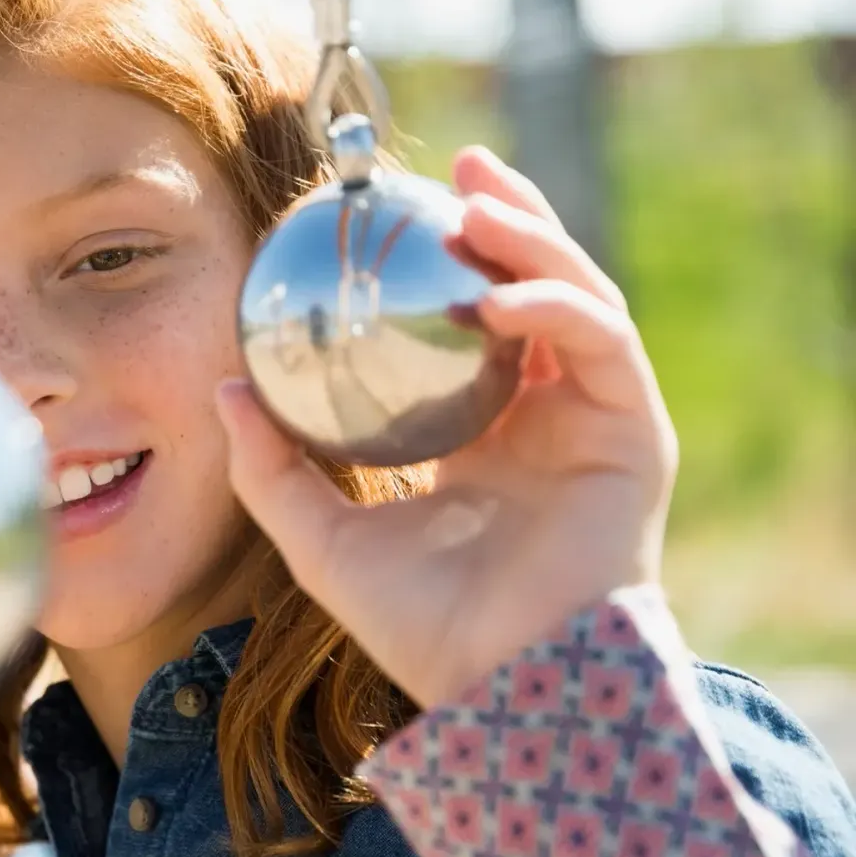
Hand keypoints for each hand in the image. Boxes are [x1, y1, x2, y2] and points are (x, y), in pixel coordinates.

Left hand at [216, 146, 676, 708]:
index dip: (448, 258)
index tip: (401, 205)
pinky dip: (556, 307)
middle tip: (463, 168)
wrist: (495, 688)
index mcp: (482, 432)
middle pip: (534, 288)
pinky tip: (501, 293)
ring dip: (534, 242)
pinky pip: (604, 345)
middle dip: (508, 217)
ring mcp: (596, 423)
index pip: (472, 320)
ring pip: (577, 298)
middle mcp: (545, 417)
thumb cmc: (417, 625)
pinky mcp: (636, 435)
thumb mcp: (319, 537)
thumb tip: (220, 388)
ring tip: (479, 205)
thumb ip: (270, 466)